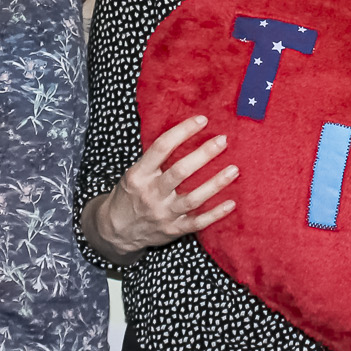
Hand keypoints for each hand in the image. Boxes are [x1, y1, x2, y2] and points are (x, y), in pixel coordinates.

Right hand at [87, 116, 236, 262]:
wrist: (117, 231)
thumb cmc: (130, 195)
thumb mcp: (134, 173)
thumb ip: (155, 159)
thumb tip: (185, 133)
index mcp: (139, 174)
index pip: (161, 147)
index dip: (183, 131)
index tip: (202, 120)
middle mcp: (151, 193)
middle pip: (180, 171)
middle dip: (203, 154)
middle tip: (222, 140)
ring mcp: (163, 213)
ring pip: (193, 198)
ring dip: (215, 184)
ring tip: (234, 169)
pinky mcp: (174, 230)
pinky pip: (198, 222)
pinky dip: (216, 214)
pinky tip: (231, 203)